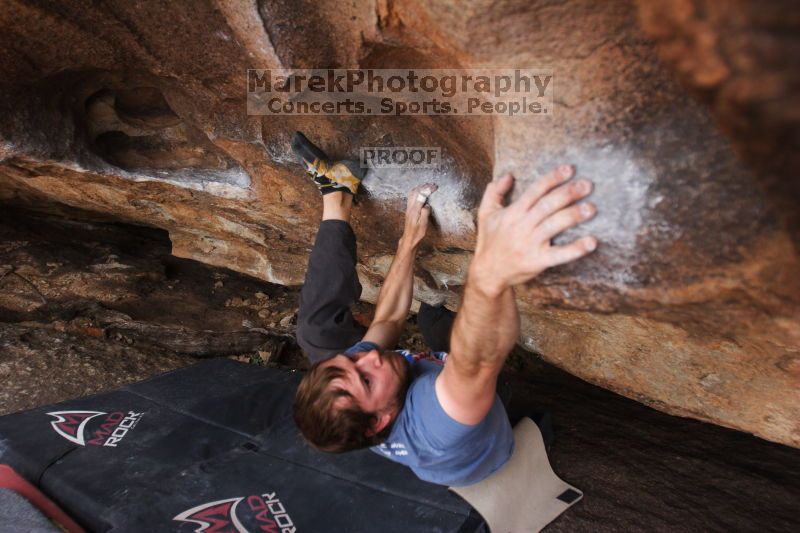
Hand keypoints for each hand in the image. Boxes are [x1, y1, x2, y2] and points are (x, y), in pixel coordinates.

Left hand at [401, 183, 437, 248]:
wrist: (409, 238)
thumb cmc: (417, 233)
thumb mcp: (423, 224)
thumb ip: (425, 213)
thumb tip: (427, 204)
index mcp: (414, 210)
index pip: (421, 196)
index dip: (428, 190)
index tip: (435, 187)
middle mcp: (410, 207)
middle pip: (415, 192)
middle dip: (424, 186)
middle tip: (433, 184)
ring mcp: (408, 208)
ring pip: (412, 193)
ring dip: (419, 187)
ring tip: (427, 185)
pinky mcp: (408, 209)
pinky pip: (411, 196)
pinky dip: (416, 191)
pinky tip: (420, 191)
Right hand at [470, 165, 596, 294]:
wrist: (488, 272)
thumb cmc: (490, 241)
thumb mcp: (486, 214)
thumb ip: (494, 192)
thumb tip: (508, 174)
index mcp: (513, 213)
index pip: (535, 191)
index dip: (552, 179)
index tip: (569, 169)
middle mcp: (522, 226)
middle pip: (547, 205)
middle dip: (567, 193)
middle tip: (587, 185)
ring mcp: (530, 244)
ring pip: (554, 225)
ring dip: (573, 216)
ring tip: (591, 208)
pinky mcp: (538, 261)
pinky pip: (559, 255)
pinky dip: (576, 249)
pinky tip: (591, 242)